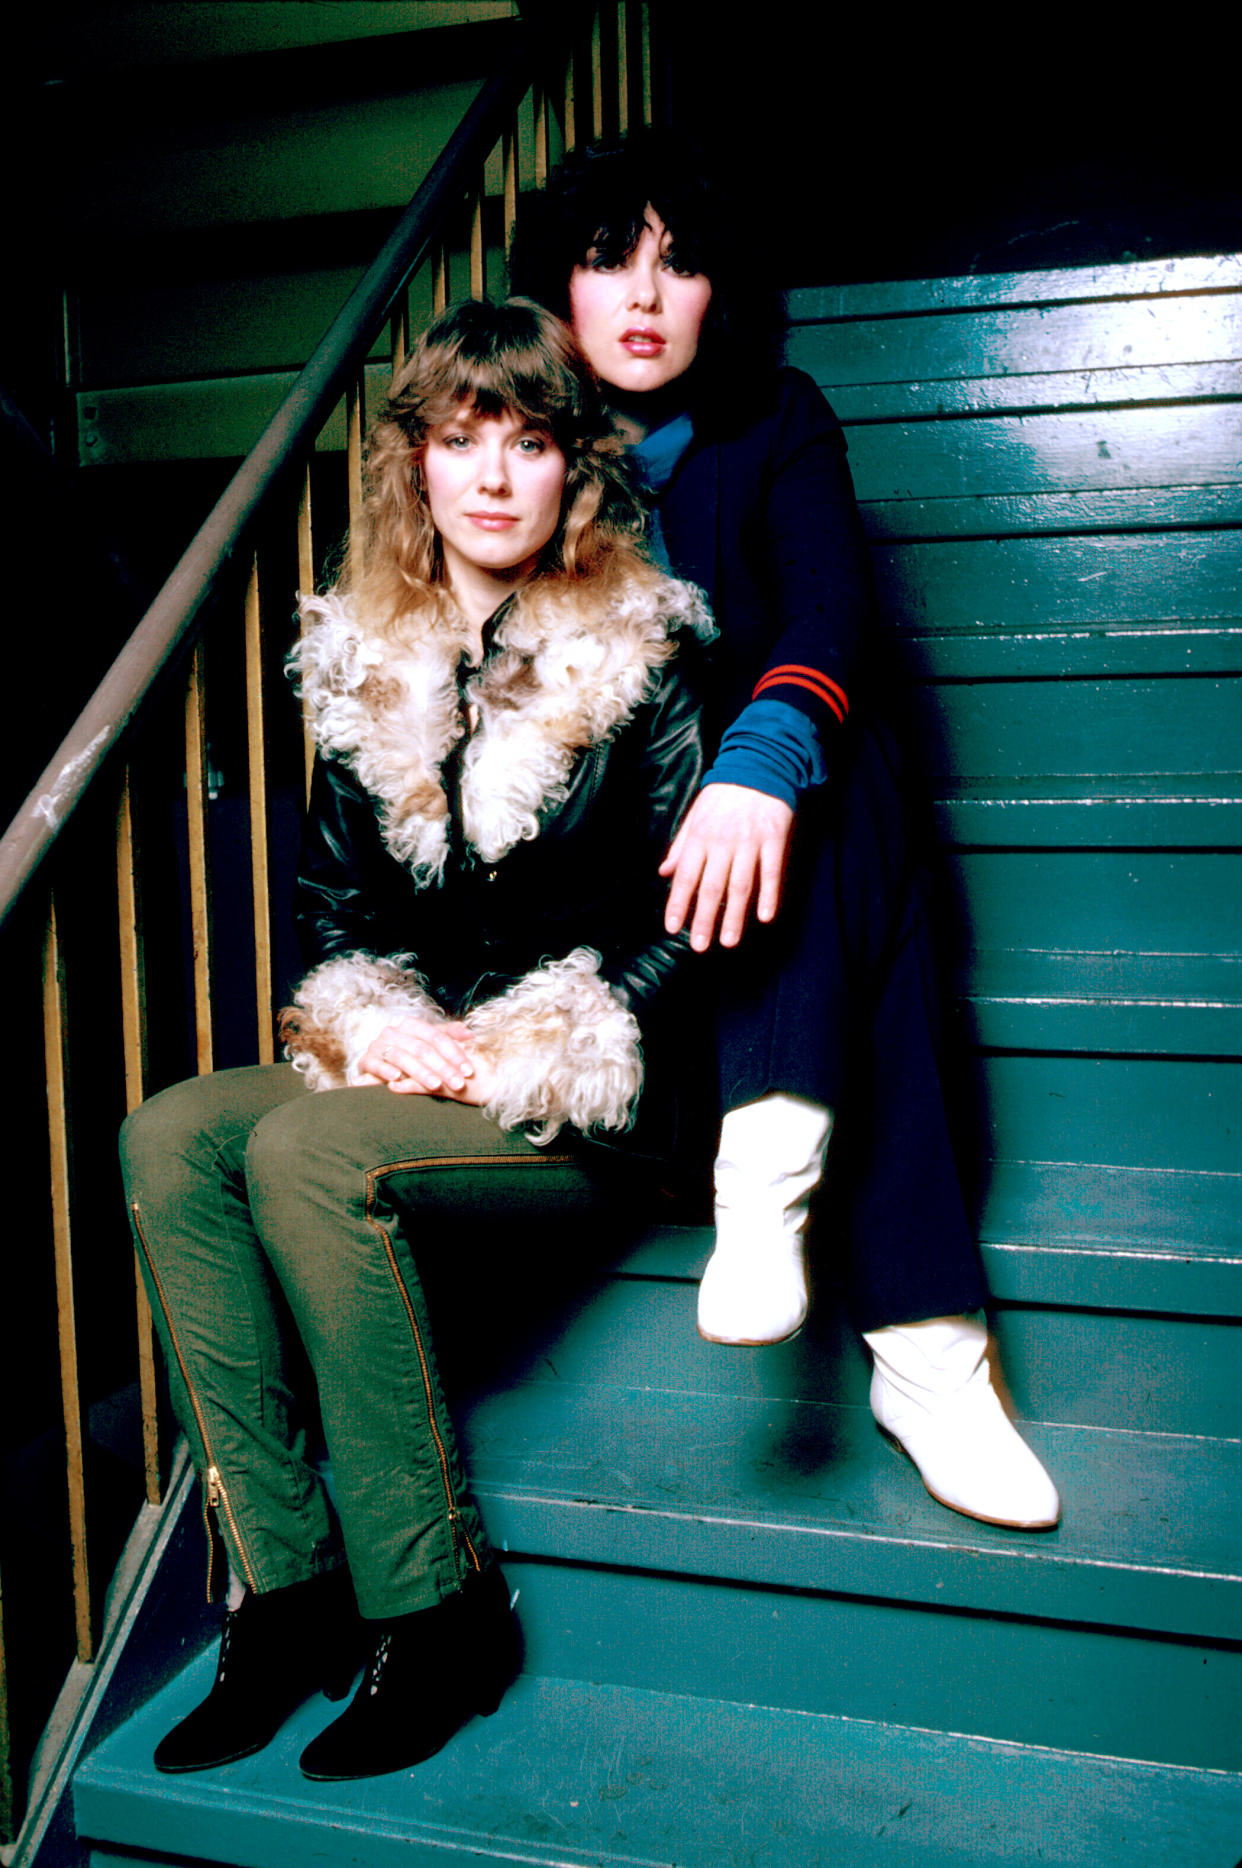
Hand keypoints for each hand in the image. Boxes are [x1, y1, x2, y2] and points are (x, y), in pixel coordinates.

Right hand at [356, 1018, 489, 1100]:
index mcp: (411, 1025)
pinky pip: (376, 1064)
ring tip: (436, 1086)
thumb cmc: (408, 1054)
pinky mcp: (366, 1060)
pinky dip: (386, 1071)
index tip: (469, 1071)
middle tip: (458, 1084)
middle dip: (443, 1068)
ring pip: (402, 1057)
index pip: (437, 1037)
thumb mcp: (428, 1043)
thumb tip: (469, 1033)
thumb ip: (448, 1036)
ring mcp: (378, 1045)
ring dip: (420, 1073)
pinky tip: (396, 1079)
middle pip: (422, 1049)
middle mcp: (394, 1032)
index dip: (455, 1054)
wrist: (376, 1064)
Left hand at [658, 784, 794, 950]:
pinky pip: (771, 872)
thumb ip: (680, 846)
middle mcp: (722, 842)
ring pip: (740, 885)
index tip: (673, 927)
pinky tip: (764, 917)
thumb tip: (664, 872)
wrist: (759, 764)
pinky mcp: (774, 839)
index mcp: (699, 837)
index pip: (685, 877)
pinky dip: (769, 895)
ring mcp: (749, 842)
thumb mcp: (695, 815)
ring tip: (728, 941)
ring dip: (734, 915)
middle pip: (711, 887)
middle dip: (704, 919)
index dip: (678, 903)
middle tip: (700, 946)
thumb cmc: (723, 793)